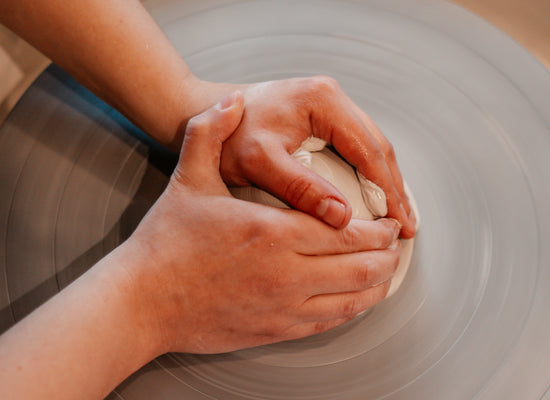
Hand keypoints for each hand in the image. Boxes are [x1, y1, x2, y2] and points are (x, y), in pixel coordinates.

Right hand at [127, 91, 401, 353]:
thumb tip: (232, 101)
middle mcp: (286, 273)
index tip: (388, 220)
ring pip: (353, 299)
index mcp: (273, 231)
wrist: (142, 301)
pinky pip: (330, 322)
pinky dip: (354, 308)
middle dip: (386, 254)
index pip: (347, 231)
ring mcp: (283, 307)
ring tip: (385, 269)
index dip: (378, 228)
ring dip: (378, 283)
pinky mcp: (276, 331)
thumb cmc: (166, 242)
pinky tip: (358, 299)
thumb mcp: (189, 178)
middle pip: (361, 267)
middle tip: (393, 242)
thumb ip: (209, 132)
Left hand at [218, 76, 415, 236]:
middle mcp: (331, 98)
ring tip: (396, 216)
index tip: (398, 222)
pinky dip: (368, 174)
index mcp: (322, 101)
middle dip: (394, 188)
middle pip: (377, 146)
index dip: (387, 191)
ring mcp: (328, 105)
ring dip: (385, 182)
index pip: (368, 150)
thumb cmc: (226, 137)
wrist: (203, 114)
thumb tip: (342, 217)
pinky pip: (355, 147)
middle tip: (405, 225)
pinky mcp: (321, 117)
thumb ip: (300, 187)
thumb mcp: (259, 162)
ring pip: (370, 146)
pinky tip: (373, 196)